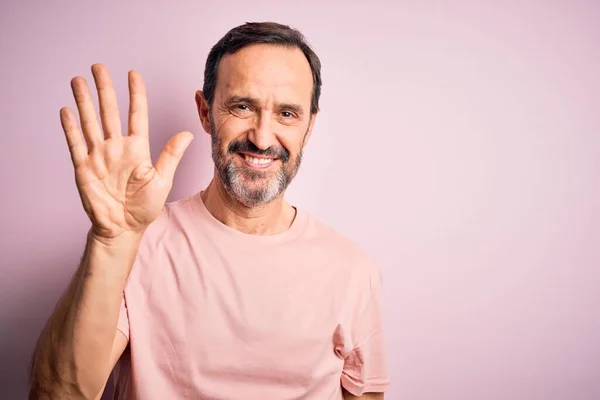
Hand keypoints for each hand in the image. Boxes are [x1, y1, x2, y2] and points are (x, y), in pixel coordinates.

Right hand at [61, 64, 192, 240]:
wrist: (124, 228)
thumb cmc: (145, 207)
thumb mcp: (162, 179)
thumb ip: (171, 155)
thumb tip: (187, 134)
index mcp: (137, 148)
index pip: (136, 114)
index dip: (135, 94)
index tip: (133, 73)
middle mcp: (116, 148)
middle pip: (109, 112)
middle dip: (104, 89)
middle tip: (99, 66)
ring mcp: (99, 156)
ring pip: (90, 123)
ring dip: (84, 102)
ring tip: (78, 80)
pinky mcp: (84, 169)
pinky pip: (76, 144)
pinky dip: (70, 128)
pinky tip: (67, 110)